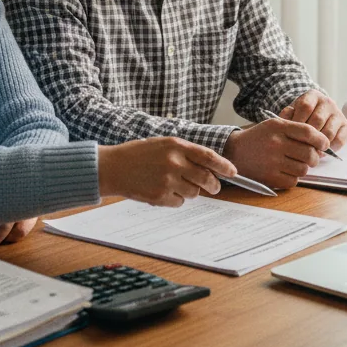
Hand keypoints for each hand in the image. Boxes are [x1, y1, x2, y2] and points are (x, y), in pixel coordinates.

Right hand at [98, 136, 234, 206]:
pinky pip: (179, 202)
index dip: (224, 166)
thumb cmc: (139, 154)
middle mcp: (174, 163)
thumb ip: (186, 153)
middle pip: (206, 178)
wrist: (113, 167)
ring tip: (175, 184)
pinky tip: (163, 191)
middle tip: (214, 187)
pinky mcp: (160, 196)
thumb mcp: (164, 144)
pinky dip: (175, 199)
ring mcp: (167, 181)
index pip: (209, 157)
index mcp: (176, 146)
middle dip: (214, 185)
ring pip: (194, 193)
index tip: (233, 172)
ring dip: (190, 191)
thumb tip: (210, 167)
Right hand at [223, 118, 329, 189]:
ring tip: (295, 164)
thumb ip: (296, 129)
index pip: (308, 132)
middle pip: (309, 153)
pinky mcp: (269, 177)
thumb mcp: (275, 125)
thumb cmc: (259, 137)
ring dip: (303, 168)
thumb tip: (322, 141)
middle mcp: (276, 144)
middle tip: (310, 157)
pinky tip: (286, 171)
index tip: (324, 144)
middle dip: (314, 157)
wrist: (235, 151)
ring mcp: (272, 162)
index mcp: (278, 127)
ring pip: (303, 169)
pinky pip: (293, 181)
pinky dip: (293, 178)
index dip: (321, 140)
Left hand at [281, 90, 346, 151]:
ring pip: (328, 132)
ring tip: (308, 152)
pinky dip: (329, 148)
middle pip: (317, 120)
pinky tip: (320, 151)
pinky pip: (339, 140)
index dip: (297, 122)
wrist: (314, 117)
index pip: (305, 106)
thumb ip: (286, 117)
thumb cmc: (299, 117)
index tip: (290, 134)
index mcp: (312, 95)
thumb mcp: (291, 113)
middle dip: (307, 137)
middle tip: (299, 147)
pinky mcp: (346, 125)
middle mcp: (327, 102)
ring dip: (318, 144)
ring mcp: (338, 113)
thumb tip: (287, 124)